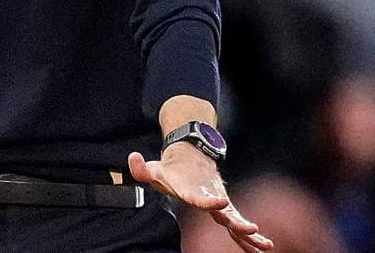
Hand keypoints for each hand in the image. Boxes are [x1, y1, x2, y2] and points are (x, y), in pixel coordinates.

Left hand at [129, 144, 272, 251]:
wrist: (191, 156)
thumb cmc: (170, 169)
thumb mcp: (154, 168)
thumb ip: (140, 168)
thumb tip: (133, 158)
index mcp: (192, 190)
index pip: (200, 197)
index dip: (209, 200)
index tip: (221, 202)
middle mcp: (210, 197)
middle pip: (224, 212)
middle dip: (237, 221)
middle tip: (251, 229)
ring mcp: (219, 204)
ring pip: (235, 221)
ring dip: (249, 234)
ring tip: (266, 245)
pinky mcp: (224, 209)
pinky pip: (237, 225)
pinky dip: (249, 237)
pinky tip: (263, 247)